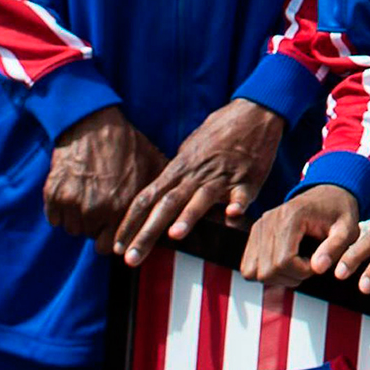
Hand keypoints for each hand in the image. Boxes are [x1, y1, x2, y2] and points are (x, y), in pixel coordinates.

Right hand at [42, 106, 164, 251]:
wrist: (93, 124)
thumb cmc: (127, 144)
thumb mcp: (154, 165)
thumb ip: (162, 193)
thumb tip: (175, 213)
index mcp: (121, 207)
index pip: (110, 247)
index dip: (113, 238)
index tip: (113, 229)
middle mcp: (94, 210)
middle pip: (90, 237)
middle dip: (96, 228)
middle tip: (101, 210)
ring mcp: (71, 203)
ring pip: (72, 228)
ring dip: (79, 219)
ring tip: (89, 199)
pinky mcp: (53, 194)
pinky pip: (54, 218)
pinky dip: (61, 210)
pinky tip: (74, 194)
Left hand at [119, 98, 285, 264]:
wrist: (254, 112)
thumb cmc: (220, 130)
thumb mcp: (190, 147)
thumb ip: (177, 172)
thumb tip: (162, 189)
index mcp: (179, 168)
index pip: (146, 198)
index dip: (129, 223)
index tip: (116, 245)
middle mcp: (196, 174)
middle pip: (166, 205)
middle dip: (147, 233)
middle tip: (131, 258)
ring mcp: (222, 177)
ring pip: (201, 198)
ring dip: (188, 216)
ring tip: (174, 235)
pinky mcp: (248, 179)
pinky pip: (242, 194)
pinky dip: (237, 204)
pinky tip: (232, 214)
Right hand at [239, 185, 359, 285]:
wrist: (327, 195)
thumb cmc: (339, 212)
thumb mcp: (348, 228)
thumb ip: (335, 248)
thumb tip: (318, 268)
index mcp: (291, 217)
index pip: (284, 262)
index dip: (302, 272)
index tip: (318, 263)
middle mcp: (269, 220)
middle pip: (266, 270)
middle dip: (290, 277)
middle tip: (309, 266)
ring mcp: (258, 226)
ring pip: (252, 271)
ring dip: (276, 277)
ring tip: (298, 265)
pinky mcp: (255, 233)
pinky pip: (248, 266)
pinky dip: (265, 272)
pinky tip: (286, 264)